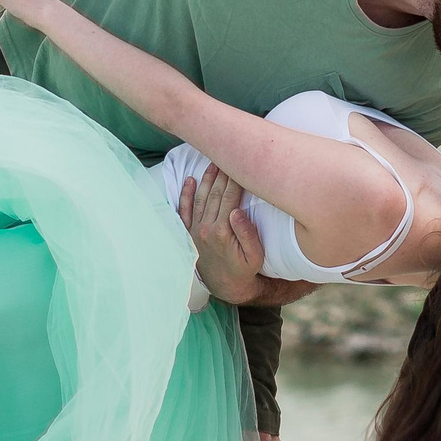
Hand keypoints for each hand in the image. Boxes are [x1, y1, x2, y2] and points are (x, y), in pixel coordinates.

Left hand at [179, 165, 266, 305]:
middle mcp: (206, 228)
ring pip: (200, 198)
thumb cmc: (245, 269)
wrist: (227, 286)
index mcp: (223, 231)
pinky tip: (190, 179)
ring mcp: (195, 230)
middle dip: (223, 173)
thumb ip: (247, 233)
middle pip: (215, 193)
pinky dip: (186, 194)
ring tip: (214, 162)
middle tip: (229, 154)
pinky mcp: (189, 233)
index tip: (242, 162)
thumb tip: (237, 211)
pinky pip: (184, 210)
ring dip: (206, 178)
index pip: (230, 197)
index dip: (235, 178)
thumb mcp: (255, 255)